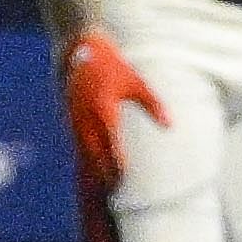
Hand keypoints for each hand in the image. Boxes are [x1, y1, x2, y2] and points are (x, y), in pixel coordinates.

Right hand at [57, 31, 168, 195]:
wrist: (80, 50)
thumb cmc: (112, 65)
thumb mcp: (136, 83)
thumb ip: (154, 105)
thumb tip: (171, 125)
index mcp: (104, 111)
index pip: (111, 146)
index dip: (117, 164)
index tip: (125, 179)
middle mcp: (87, 118)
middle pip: (94, 154)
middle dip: (104, 173)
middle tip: (115, 190)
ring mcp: (76, 118)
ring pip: (84, 151)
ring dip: (93, 168)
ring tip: (103, 185)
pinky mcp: (71, 117)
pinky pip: (78, 142)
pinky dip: (85, 156)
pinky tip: (91, 165)